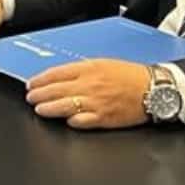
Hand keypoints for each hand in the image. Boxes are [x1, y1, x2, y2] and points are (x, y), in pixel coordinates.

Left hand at [25, 59, 152, 129]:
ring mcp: (95, 102)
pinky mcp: (103, 118)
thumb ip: (82, 70)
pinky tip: (65, 121)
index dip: (41, 79)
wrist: (154, 88)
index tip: (32, 84)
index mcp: (89, 69)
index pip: (57, 73)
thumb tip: (62, 77)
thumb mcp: (104, 64)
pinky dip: (71, 121)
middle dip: (39, 95)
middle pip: (56, 90)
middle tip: (31, 98)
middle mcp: (89, 85)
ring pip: (64, 106)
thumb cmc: (131, 76)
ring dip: (48, 108)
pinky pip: (81, 121)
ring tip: (39, 109)